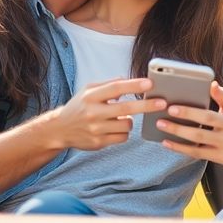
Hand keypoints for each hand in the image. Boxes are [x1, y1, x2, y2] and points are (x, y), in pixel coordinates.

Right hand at [50, 78, 165, 150]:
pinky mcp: (99, 143)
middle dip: (147, 105)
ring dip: (130, 120)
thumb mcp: (88, 90)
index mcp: (91, 96)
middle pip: (126, 108)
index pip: (116, 88)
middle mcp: (93, 112)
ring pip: (127, 124)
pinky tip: (114, 128)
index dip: (134, 85)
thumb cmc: (79, 106)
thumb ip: (108, 84)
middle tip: (162, 103)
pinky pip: (122, 137)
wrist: (60, 129)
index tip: (150, 84)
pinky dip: (123, 132)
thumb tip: (128, 80)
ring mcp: (96, 129)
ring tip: (120, 117)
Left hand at [158, 82, 222, 165]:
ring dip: (177, 140)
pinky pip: (197, 155)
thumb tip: (212, 85)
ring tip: (161, 131)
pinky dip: (181, 150)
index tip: (172, 108)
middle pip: (199, 133)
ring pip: (196, 147)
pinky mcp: (219, 160)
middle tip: (161, 120)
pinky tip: (168, 143)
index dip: (189, 113)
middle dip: (178, 128)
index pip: (207, 117)